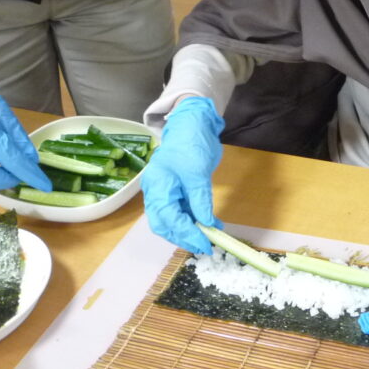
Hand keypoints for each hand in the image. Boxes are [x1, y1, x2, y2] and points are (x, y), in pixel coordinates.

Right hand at [141, 96, 224, 253]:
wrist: (193, 122)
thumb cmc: (191, 142)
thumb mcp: (197, 171)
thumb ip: (200, 198)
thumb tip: (205, 223)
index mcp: (157, 186)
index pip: (168, 218)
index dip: (185, 233)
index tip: (204, 243)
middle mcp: (158, 191)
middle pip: (165, 223)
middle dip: (183, 236)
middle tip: (205, 245)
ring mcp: (167, 191)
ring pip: (174, 219)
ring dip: (191, 230)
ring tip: (211, 236)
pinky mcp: (178, 190)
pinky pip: (183, 210)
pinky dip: (195, 219)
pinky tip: (211, 224)